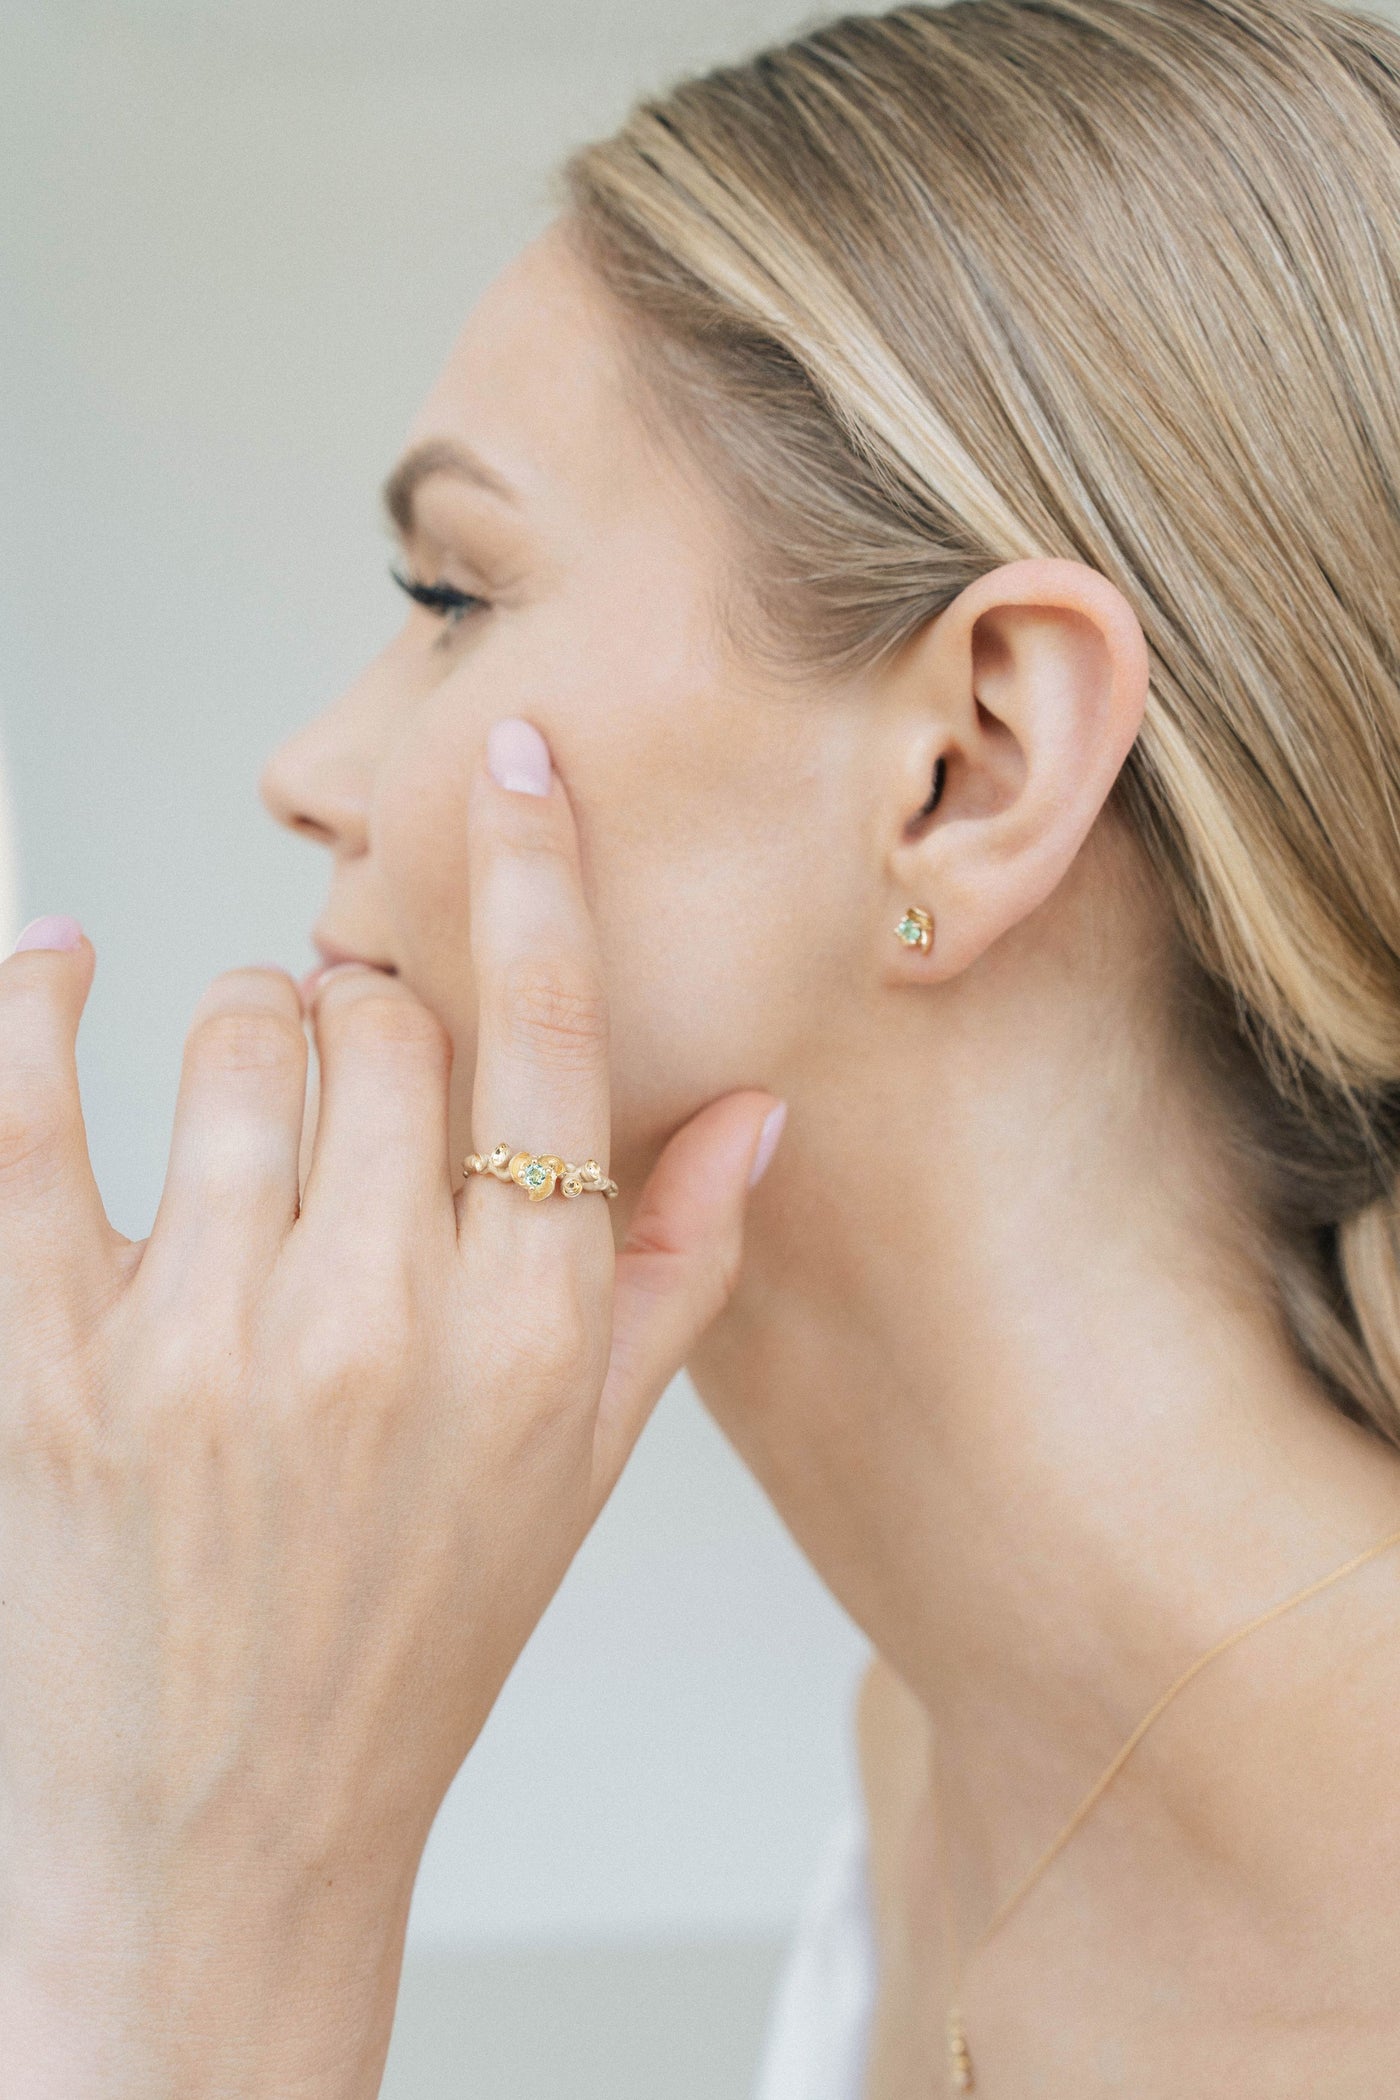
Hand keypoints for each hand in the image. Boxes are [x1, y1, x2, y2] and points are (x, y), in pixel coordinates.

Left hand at [0, 718, 783, 2099]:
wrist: (226, 1835)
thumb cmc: (413, 1639)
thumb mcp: (583, 1470)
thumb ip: (675, 1273)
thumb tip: (759, 1108)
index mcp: (529, 1336)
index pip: (551, 1041)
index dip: (536, 875)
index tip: (515, 758)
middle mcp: (379, 1323)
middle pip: (381, 1020)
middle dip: (375, 1018)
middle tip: (360, 1077)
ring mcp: (204, 1344)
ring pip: (237, 1039)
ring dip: (252, 1032)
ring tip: (253, 1110)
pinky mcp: (48, 1369)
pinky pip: (27, 1121)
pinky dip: (33, 1011)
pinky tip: (54, 965)